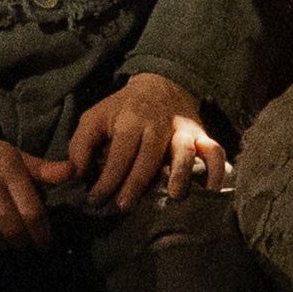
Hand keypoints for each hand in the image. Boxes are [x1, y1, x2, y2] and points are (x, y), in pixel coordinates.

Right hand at [0, 127, 65, 249]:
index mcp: (8, 166)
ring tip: (8, 243)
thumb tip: (73, 172)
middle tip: (26, 244)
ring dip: (3, 244)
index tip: (45, 243)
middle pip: (12, 226)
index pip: (32, 210)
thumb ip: (42, 169)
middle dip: (22, 241)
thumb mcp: (13, 156)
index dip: (41, 232)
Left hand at [65, 71, 231, 212]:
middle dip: (136, 183)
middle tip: (123, 207)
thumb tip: (76, 174)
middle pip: (149, 156)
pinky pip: (215, 152)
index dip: (106, 180)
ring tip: (173, 196)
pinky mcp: (202, 135)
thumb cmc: (123, 110)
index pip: (118, 154)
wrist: (162, 84)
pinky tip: (211, 191)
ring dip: (180, 173)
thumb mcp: (95, 118)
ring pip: (184, 151)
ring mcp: (183, 130)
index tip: (95, 200)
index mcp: (130, 120)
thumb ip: (80, 145)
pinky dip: (216, 171)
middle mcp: (158, 125)